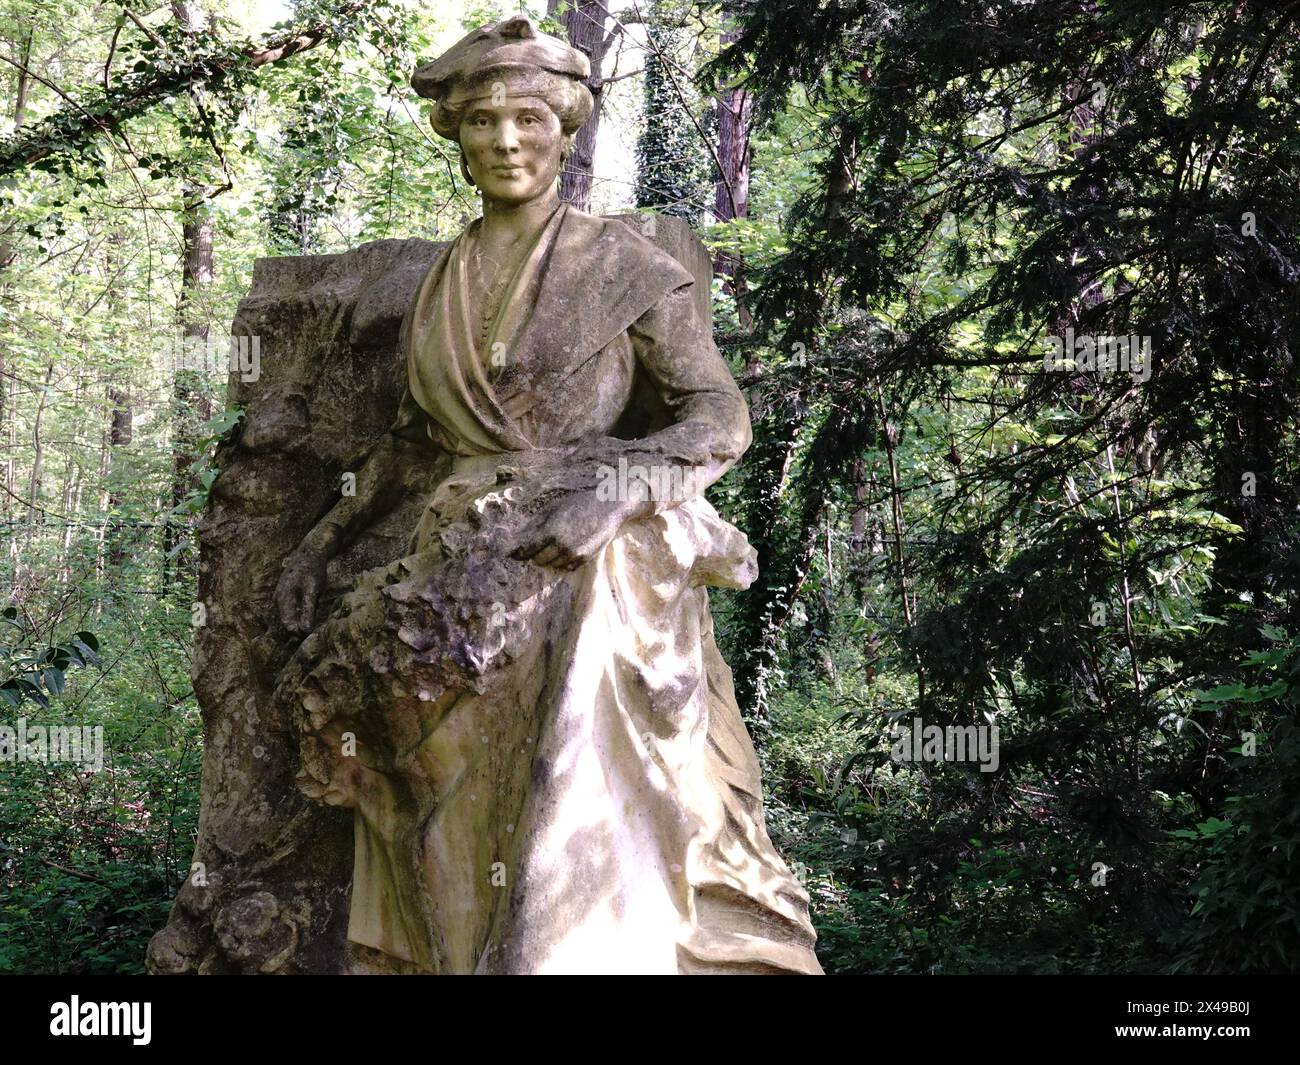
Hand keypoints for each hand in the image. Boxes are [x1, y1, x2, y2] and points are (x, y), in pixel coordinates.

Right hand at [275, 543, 330, 633]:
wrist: (310, 552)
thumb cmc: (312, 570)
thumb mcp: (312, 590)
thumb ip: (308, 610)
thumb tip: (305, 630)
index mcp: (282, 598)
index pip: (288, 623)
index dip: (300, 631)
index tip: (313, 632)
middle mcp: (278, 599)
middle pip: (287, 620)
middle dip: (300, 625)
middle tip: (314, 624)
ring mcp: (281, 596)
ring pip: (290, 615)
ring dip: (301, 619)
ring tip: (312, 612)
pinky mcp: (286, 595)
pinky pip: (292, 609)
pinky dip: (300, 612)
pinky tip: (310, 606)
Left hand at [508, 492, 640, 569]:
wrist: (608, 507)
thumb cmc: (578, 504)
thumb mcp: (553, 508)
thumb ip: (535, 523)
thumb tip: (518, 538)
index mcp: (550, 529)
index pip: (526, 549)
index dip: (518, 553)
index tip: (513, 554)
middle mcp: (560, 544)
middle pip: (537, 560)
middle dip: (534, 555)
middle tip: (537, 547)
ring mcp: (573, 553)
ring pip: (551, 565)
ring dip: (549, 558)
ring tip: (555, 546)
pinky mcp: (583, 559)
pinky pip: (565, 568)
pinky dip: (562, 562)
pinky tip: (567, 549)